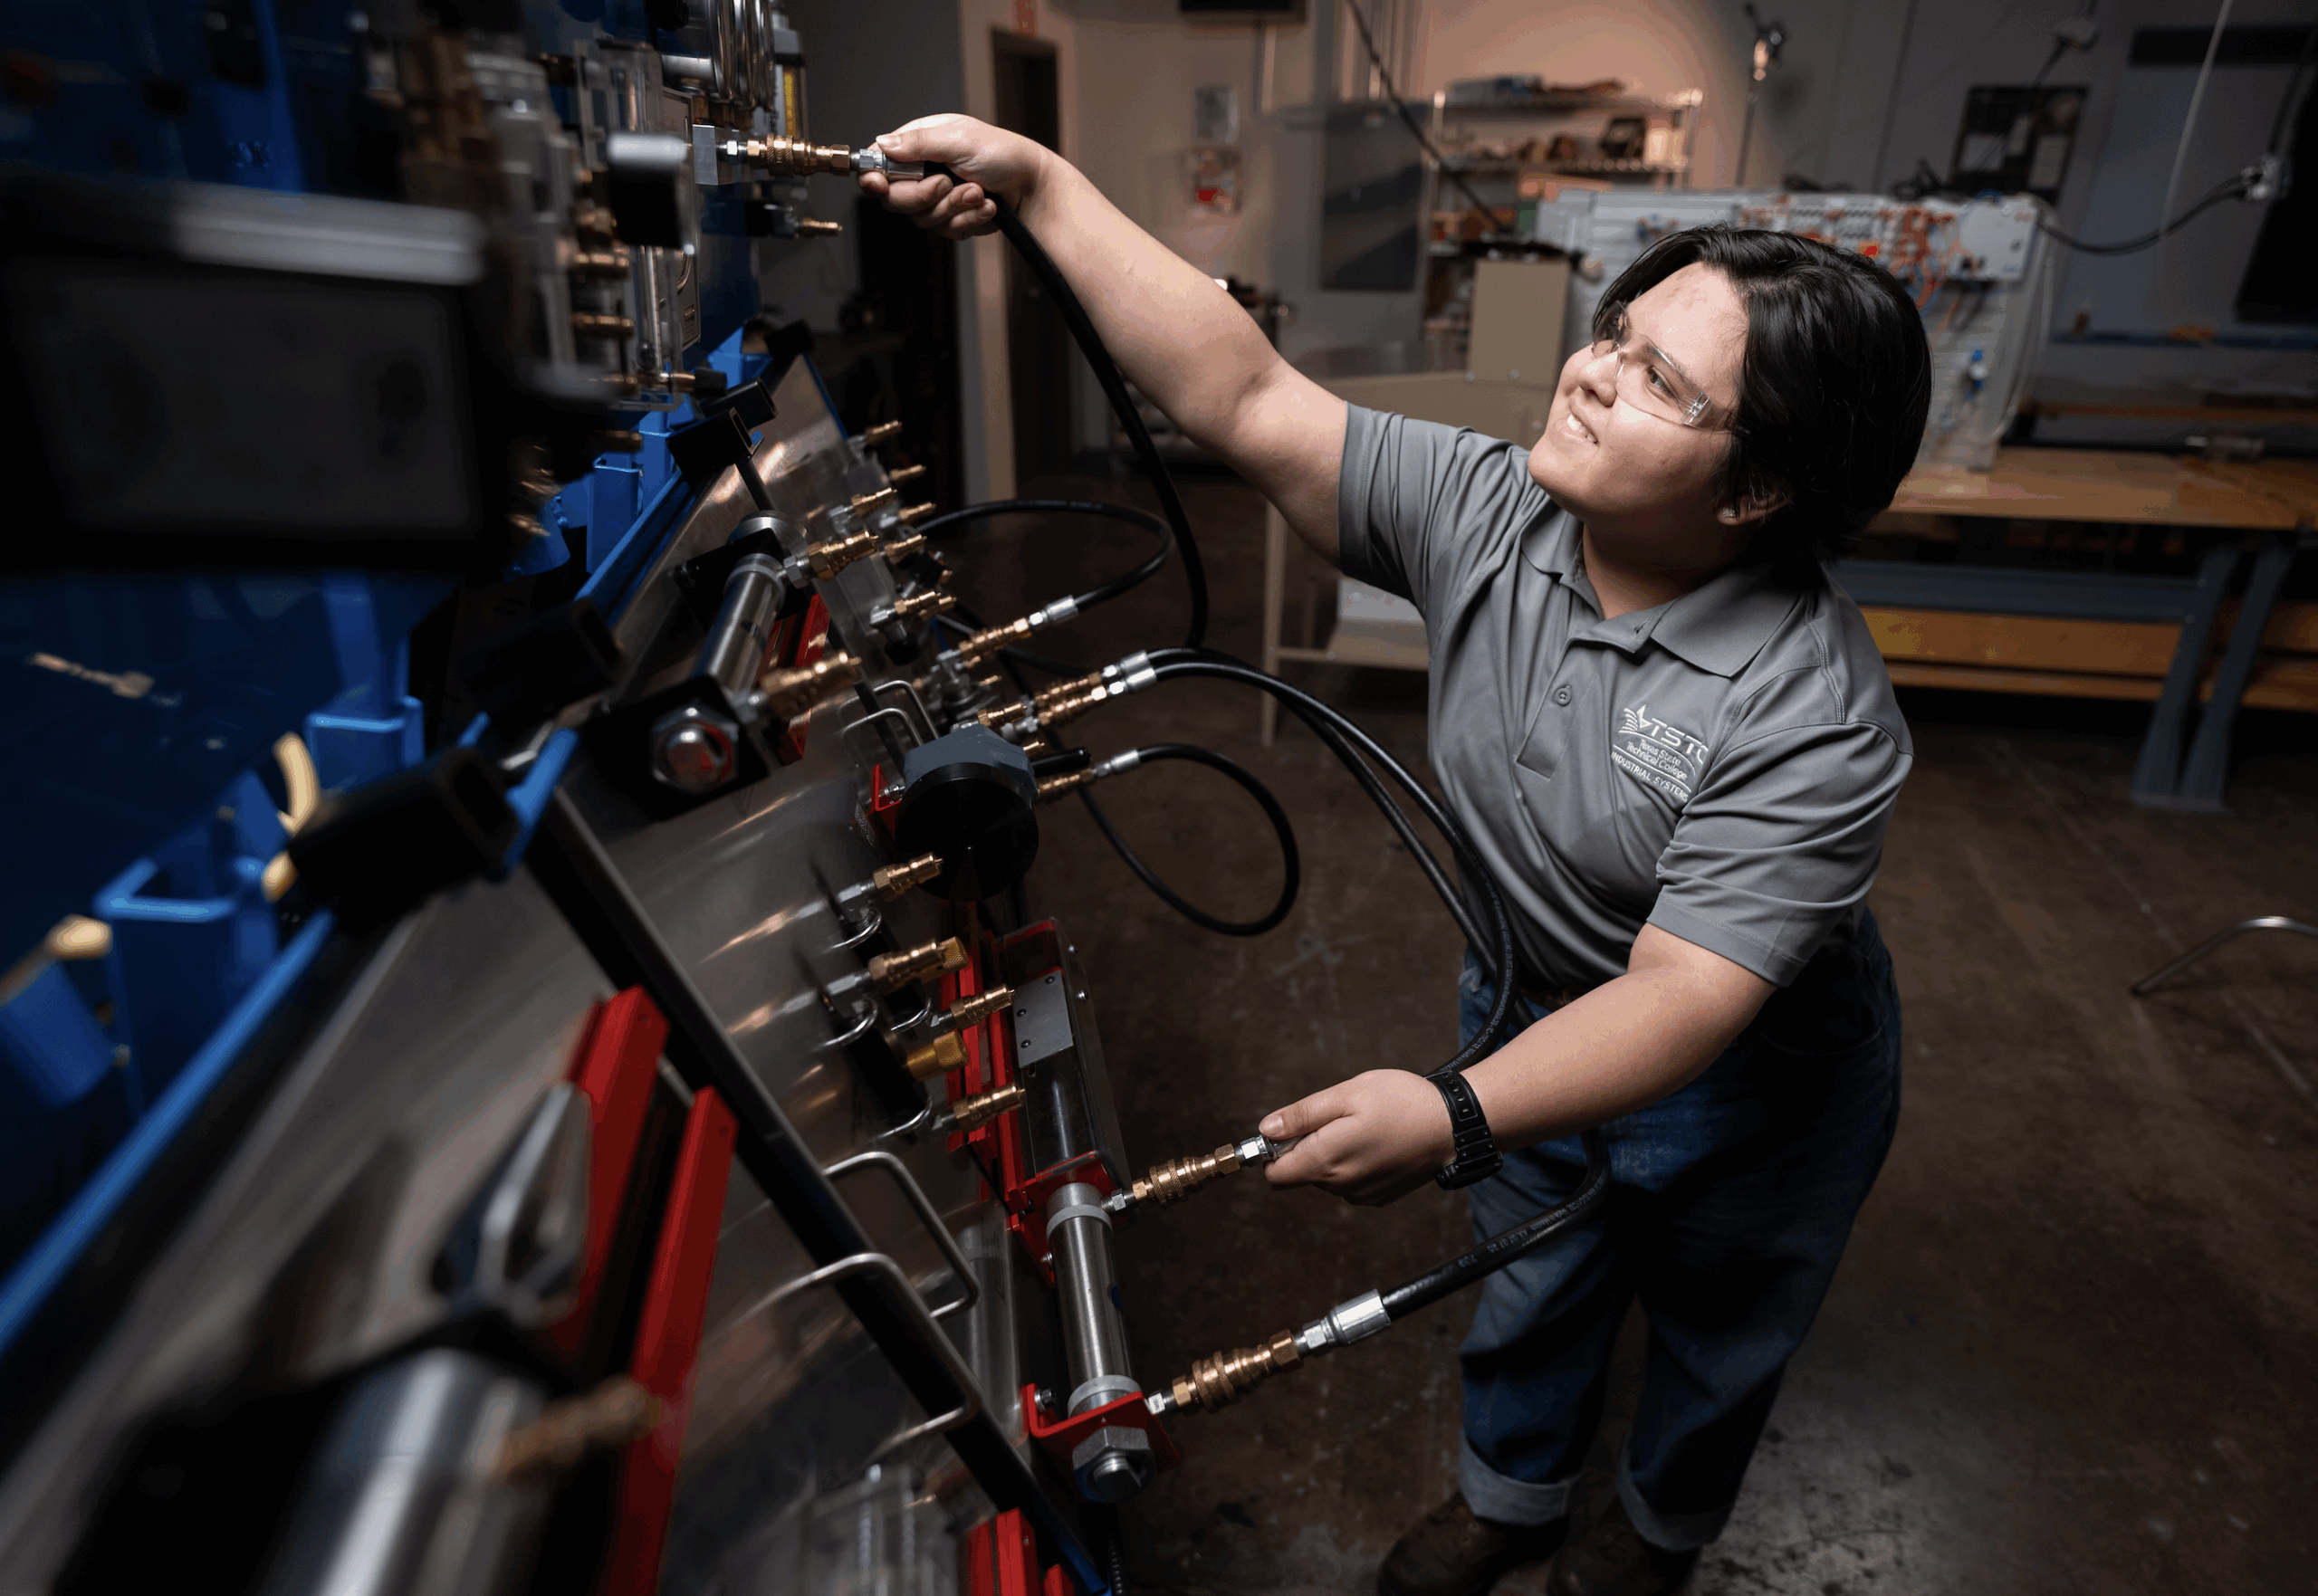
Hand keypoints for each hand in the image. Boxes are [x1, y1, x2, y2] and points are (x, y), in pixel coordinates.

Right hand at [857, 113, 1048, 238]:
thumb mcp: (960, 139)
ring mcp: (940, 197)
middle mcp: (926, 170)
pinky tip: (985, 206)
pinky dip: (968, 220)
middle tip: (946, 184)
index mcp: (922, 142)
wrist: (1034, 188)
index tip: (878, 185)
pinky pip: (946, 230)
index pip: (882, 161)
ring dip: (954, 207)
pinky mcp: (954, 218)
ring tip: (978, 192)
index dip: (875, 176)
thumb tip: (883, 143)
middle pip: (895, 197)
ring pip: (922, 218)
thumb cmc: (1005, 155)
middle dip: (923, 195)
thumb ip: (919, 143)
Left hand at [1259, 1071, 1455, 1205]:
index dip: (1272, 1151)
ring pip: (1326, 1176)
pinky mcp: (1378, 1197)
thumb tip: (1266, 1130)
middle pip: (1300, 1173)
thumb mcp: (1347, 1094)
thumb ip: (1302, 1115)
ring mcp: (1361, 1195)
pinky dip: (1354, 1163)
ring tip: (1364, 1127)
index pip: (1275, 1175)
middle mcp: (1340, 1186)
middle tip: (1338, 1117)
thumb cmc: (1400, 1102)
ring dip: (1333, 1153)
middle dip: (1307, 1146)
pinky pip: (1349, 1182)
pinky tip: (1378, 1142)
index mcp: (1326, 1160)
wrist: (1452, 1126)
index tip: (1290, 1129)